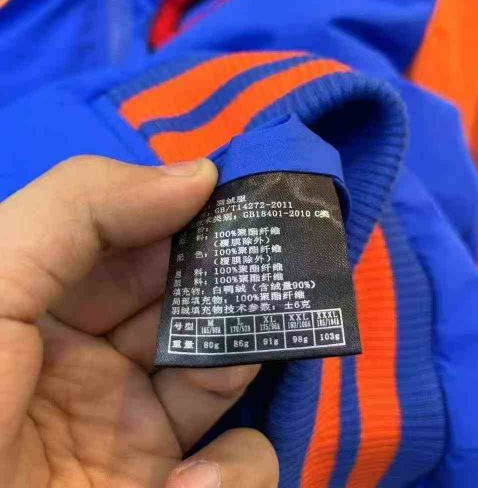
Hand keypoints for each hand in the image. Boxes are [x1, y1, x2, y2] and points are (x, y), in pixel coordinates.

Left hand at [0, 156, 277, 487]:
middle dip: (232, 276)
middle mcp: (89, 356)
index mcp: (40, 296)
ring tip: (236, 370)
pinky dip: (234, 475)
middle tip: (282, 263)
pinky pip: (237, 467)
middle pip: (185, 293)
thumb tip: (199, 174)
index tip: (248, 193)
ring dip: (247, 365)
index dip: (186, 206)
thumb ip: (82, 208)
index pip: (130, 230)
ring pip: (227, 369)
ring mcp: (132, 427)